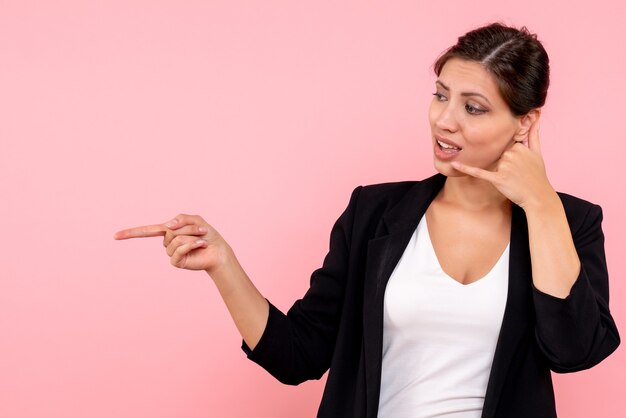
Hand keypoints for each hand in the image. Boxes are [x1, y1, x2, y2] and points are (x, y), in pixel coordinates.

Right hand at [114, 214, 228, 270]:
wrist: (218, 250)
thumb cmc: (207, 235)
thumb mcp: (195, 220)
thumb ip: (180, 219)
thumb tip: (166, 226)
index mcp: (168, 231)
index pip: (147, 231)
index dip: (131, 233)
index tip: (115, 236)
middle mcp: (167, 242)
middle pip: (169, 230)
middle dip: (188, 227)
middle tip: (201, 230)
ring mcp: (171, 253)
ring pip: (175, 239)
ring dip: (192, 235)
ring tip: (202, 238)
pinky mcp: (177, 262)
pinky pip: (180, 249)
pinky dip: (193, 244)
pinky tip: (201, 245)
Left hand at [450, 122, 556, 209]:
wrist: (538, 196)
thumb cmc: (537, 175)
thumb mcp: (537, 153)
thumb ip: (534, 134)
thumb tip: (535, 117)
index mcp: (518, 146)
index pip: (505, 146)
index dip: (511, 156)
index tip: (521, 164)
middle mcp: (511, 154)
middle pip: (498, 155)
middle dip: (505, 164)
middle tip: (518, 173)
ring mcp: (504, 166)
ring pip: (493, 164)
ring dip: (500, 172)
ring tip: (514, 179)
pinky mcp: (498, 179)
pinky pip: (479, 172)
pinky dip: (466, 169)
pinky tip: (454, 164)